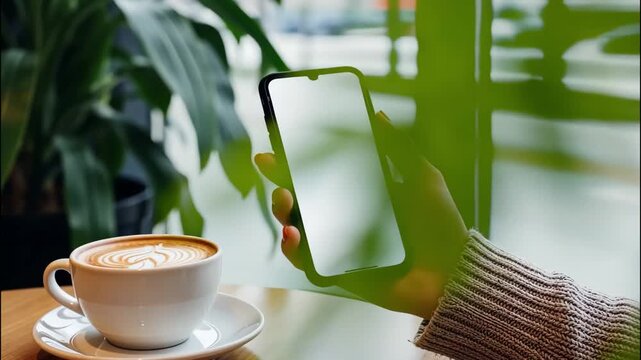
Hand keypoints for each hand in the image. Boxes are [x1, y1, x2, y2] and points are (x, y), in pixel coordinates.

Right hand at [255, 111, 467, 318]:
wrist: (449, 271)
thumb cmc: (438, 224)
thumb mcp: (421, 177)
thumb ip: (398, 148)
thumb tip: (379, 116)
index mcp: (357, 194)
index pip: (319, 174)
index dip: (294, 160)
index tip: (275, 145)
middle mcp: (341, 218)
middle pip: (298, 198)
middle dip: (280, 182)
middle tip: (275, 170)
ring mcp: (335, 244)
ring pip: (294, 226)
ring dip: (281, 211)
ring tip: (286, 201)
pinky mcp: (334, 270)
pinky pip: (304, 260)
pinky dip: (292, 248)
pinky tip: (294, 235)